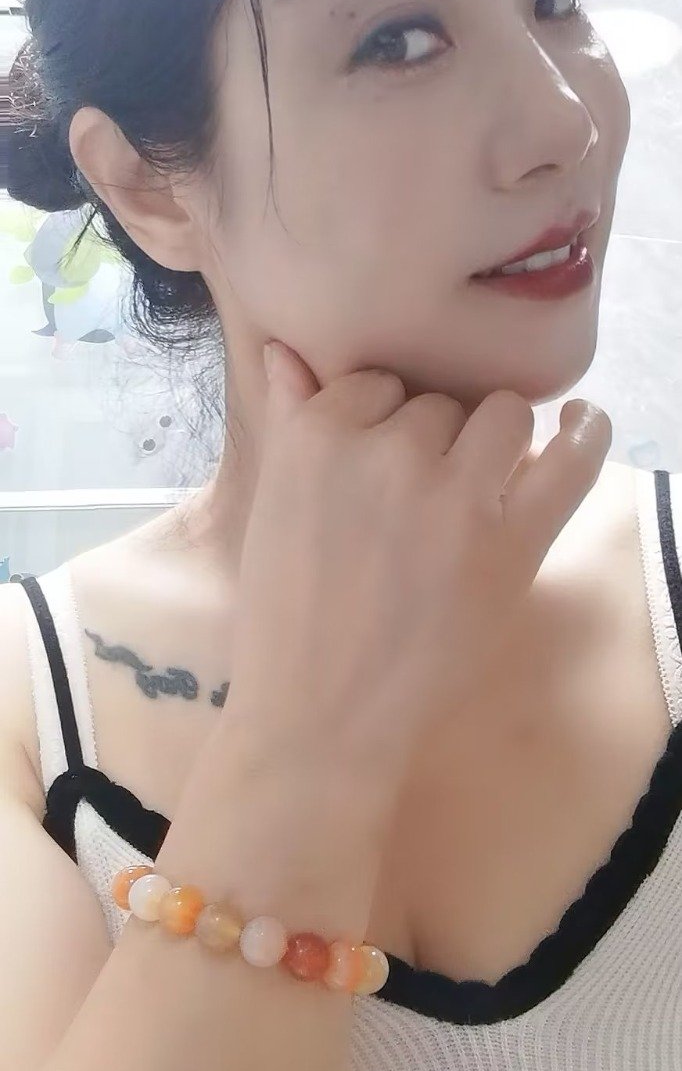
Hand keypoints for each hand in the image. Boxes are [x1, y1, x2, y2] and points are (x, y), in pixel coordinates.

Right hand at [226, 341, 611, 821]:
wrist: (318, 718)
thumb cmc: (286, 618)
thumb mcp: (270, 507)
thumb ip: (288, 419)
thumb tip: (287, 352)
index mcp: (316, 436)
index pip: (378, 383)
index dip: (385, 421)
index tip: (380, 466)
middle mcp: (385, 451)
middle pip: (440, 404)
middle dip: (436, 440)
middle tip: (419, 503)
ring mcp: (453, 496)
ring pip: (502, 416)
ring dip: (496, 442)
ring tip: (477, 490)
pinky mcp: (510, 542)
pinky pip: (570, 460)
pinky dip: (586, 433)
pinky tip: (582, 423)